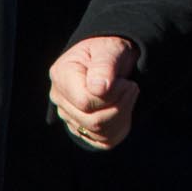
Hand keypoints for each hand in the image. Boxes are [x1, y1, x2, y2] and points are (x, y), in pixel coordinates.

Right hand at [48, 35, 139, 149]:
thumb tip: (99, 89)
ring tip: (128, 95)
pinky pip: (104, 141)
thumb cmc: (111, 51)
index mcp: (62, 75)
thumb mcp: (110, 49)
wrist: (114, 58)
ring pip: (99, 132)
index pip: (85, 102)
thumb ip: (104, 66)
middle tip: (131, 86)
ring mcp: (69, 115)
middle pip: (92, 121)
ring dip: (123, 114)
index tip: (126, 81)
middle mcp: (60, 98)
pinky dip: (120, 126)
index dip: (112, 95)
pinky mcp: (81, 128)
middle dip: (120, 105)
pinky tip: (124, 108)